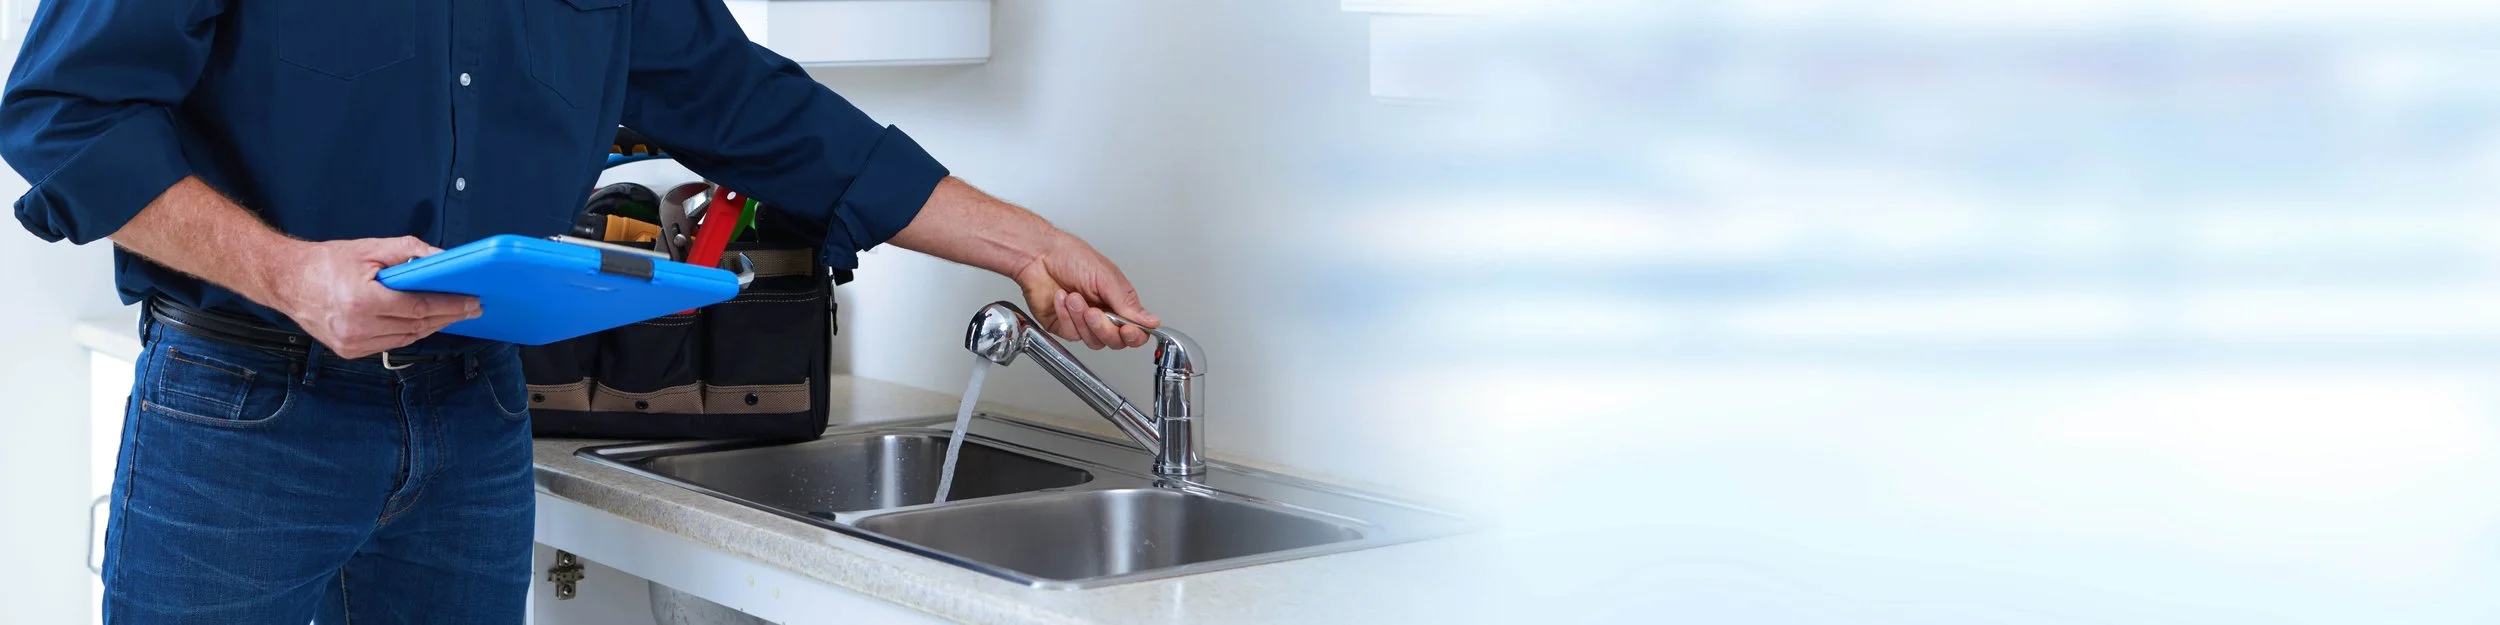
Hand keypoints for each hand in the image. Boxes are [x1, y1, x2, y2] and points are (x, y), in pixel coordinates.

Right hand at [263, 236, 480, 358]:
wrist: (287, 281)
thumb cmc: (326, 262)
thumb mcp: (369, 248)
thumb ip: (408, 251)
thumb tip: (442, 257)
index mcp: (361, 301)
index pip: (419, 308)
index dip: (450, 305)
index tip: (471, 301)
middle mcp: (356, 327)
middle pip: (417, 326)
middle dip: (448, 316)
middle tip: (471, 308)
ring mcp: (351, 343)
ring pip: (407, 339)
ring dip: (432, 327)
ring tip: (452, 314)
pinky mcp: (349, 351)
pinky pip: (390, 344)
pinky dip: (410, 334)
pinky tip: (425, 323)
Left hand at [1012, 233, 1159, 349]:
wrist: (1038, 256)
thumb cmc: (1071, 256)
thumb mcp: (1106, 277)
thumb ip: (1128, 303)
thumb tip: (1151, 321)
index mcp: (1118, 302)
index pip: (1134, 330)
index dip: (1134, 335)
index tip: (1128, 329)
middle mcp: (1102, 314)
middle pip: (1114, 341)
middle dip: (1103, 327)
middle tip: (1093, 311)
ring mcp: (1082, 323)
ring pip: (1092, 341)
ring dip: (1081, 319)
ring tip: (1073, 297)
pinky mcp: (1063, 326)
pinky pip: (1070, 334)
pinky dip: (1065, 315)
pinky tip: (1061, 298)